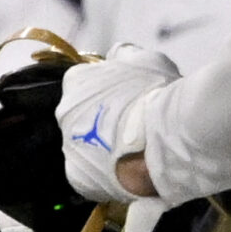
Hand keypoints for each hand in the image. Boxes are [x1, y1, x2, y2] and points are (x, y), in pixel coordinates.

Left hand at [56, 43, 179, 212]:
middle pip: (80, 117)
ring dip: (103, 148)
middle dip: (101, 120)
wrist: (166, 137)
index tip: (125, 97)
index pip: (81, 83)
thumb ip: (126, 55)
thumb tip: (117, 53)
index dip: (105, 90)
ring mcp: (68, 147)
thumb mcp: (147, 59)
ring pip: (85, 146)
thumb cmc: (156, 92)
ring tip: (134, 152)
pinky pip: (90, 175)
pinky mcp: (78, 178)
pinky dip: (106, 174)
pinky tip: (127, 172)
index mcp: (76, 82)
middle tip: (132, 125)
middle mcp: (63, 113)